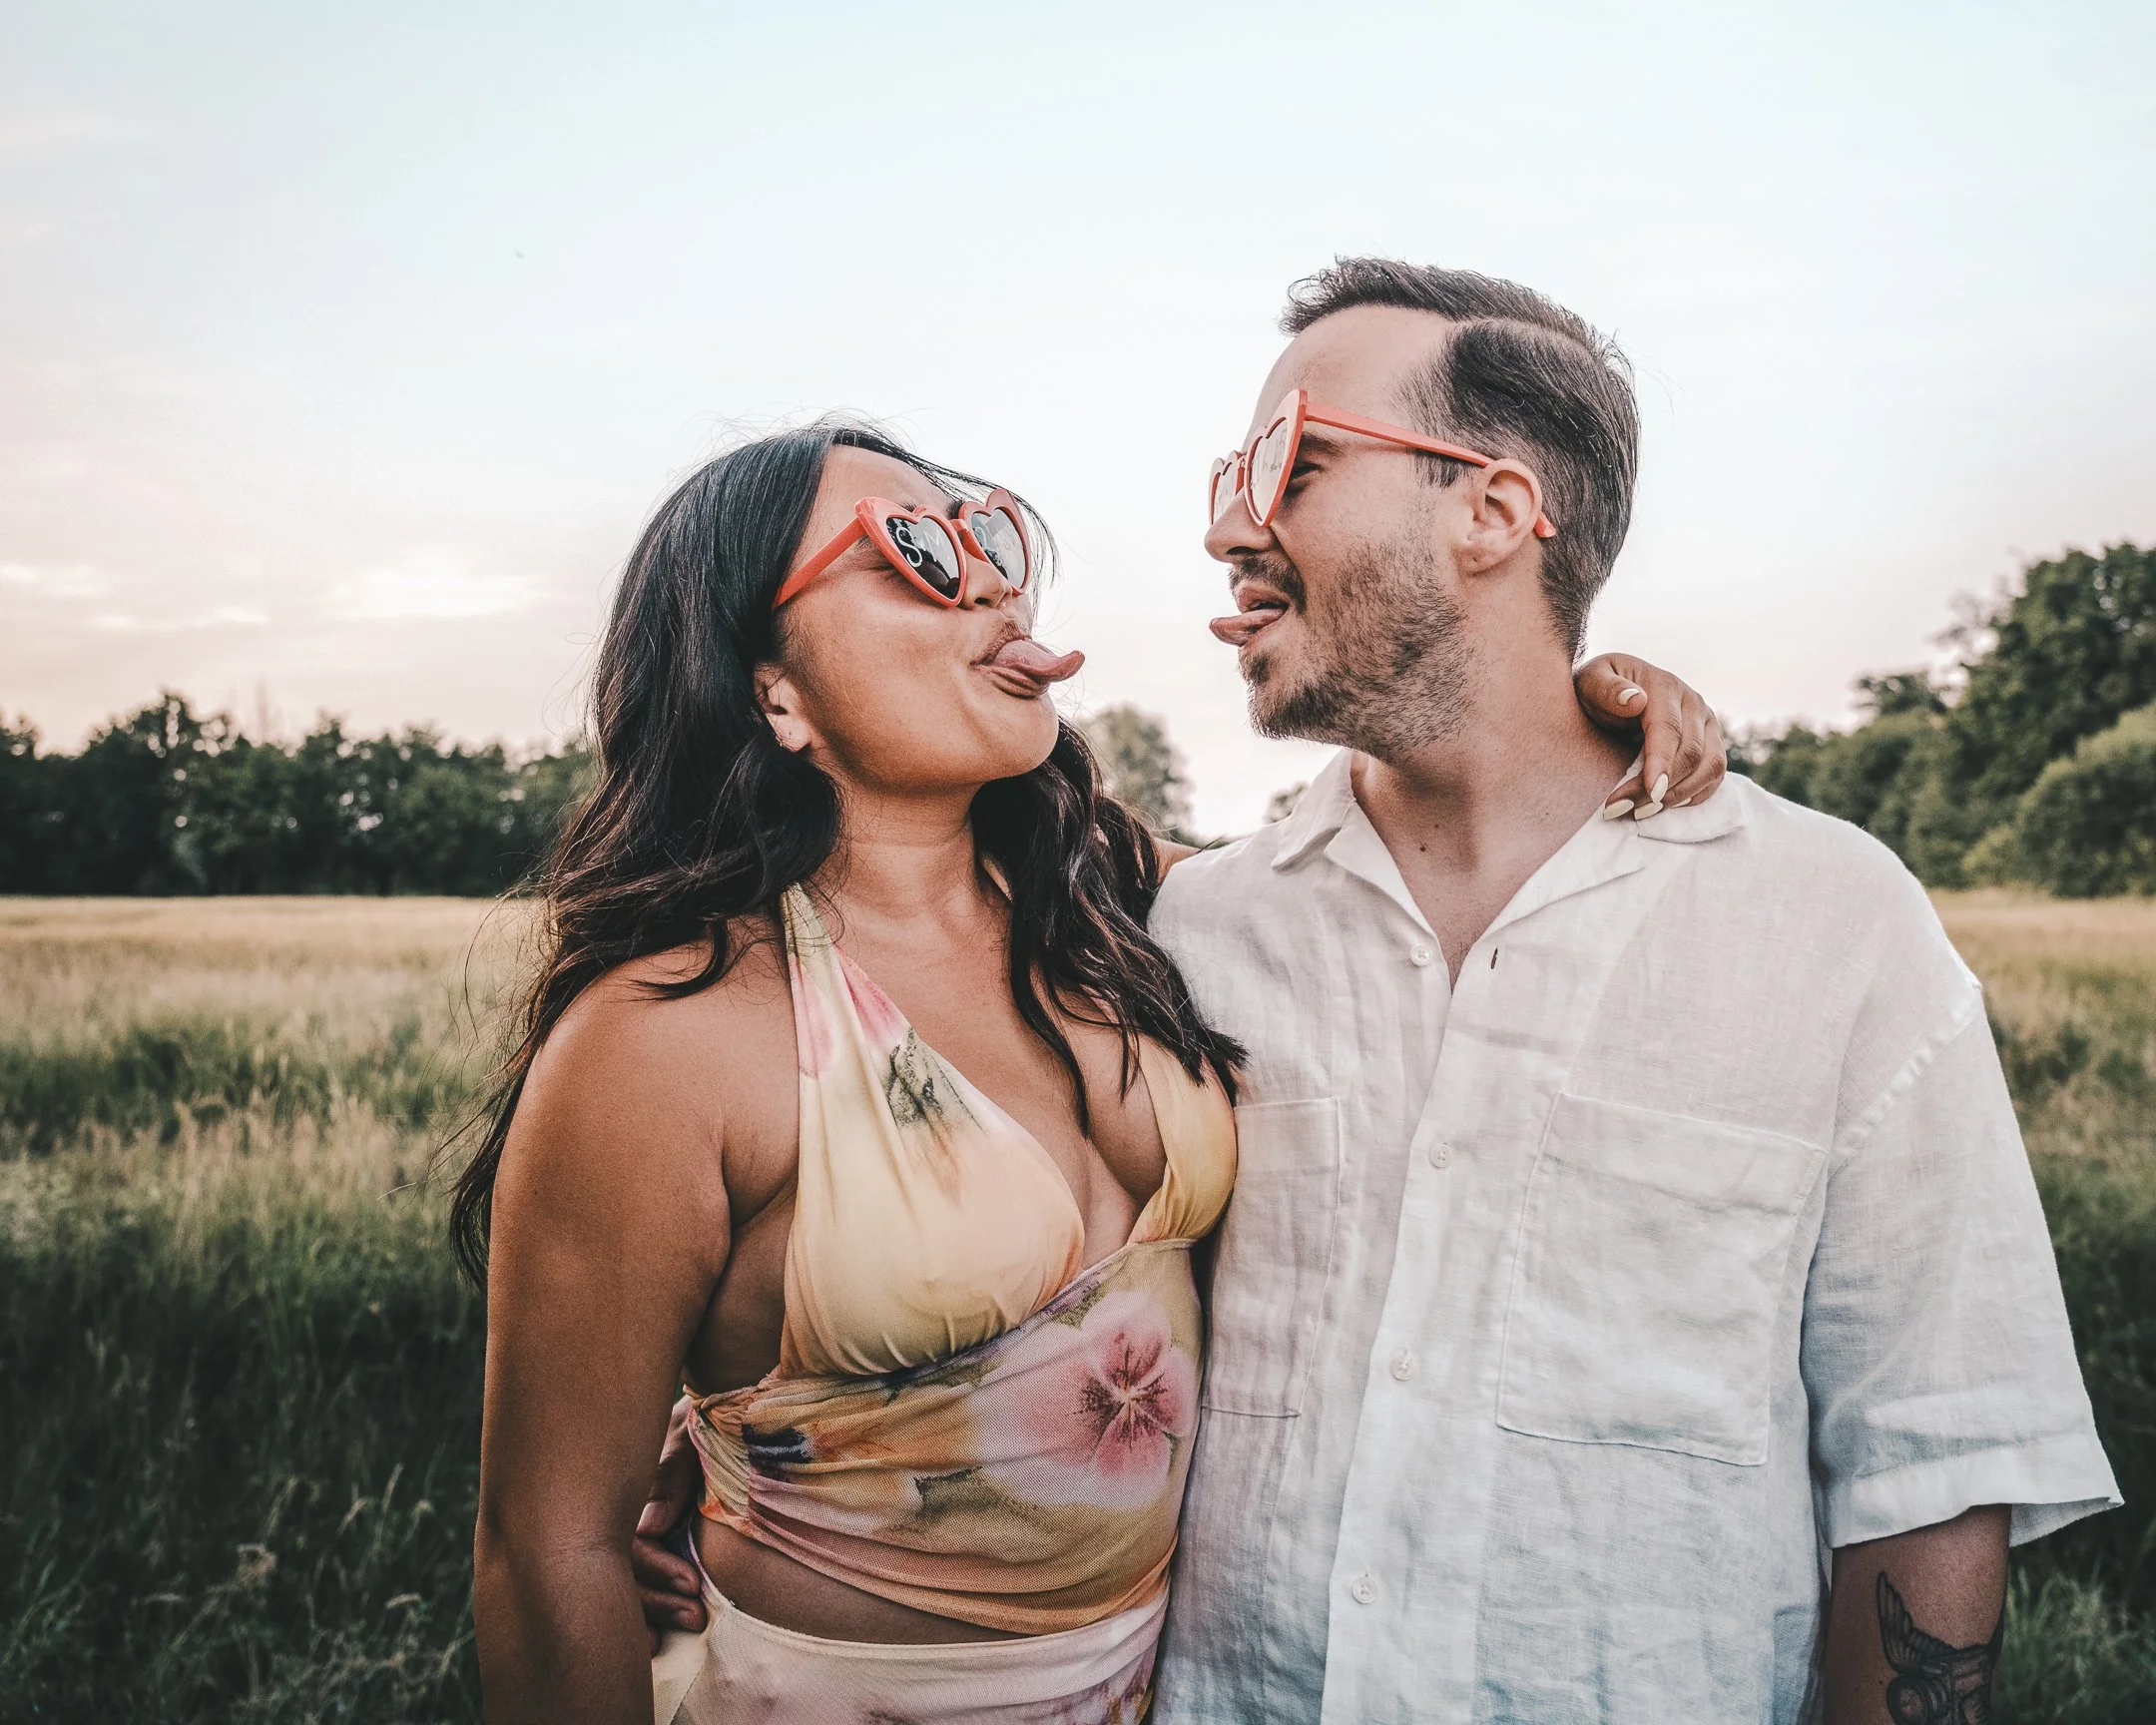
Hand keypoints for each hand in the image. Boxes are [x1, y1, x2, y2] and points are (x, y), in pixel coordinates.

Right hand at [632, 1395, 707, 1651]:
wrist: (724, 1401)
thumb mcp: (690, 1428)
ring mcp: (619, 1526)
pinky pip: (624, 1585)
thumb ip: (672, 1469)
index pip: (622, 1542)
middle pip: (614, 1571)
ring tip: (692, 1622)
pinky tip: (654, 1642)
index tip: (692, 1584)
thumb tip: (649, 1528)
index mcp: (620, 1483)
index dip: (654, 1570)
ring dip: (652, 1611)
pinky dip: (640, 1614)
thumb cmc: (705, 1415)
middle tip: (694, 1616)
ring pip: (617, 1584)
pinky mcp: (641, 1536)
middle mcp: (610, 1510)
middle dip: (654, 1601)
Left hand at [1573, 653, 1727, 819]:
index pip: (1669, 729)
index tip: (1651, 790)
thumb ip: (1606, 688)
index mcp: (1665, 686)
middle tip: (1619, 808)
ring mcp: (1706, 724)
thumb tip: (1635, 700)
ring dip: (1678, 796)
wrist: (1611, 691)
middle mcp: (1693, 703)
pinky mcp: (1711, 743)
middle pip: (1691, 754)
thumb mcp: (1590, 681)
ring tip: (1639, 812)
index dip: (1662, 762)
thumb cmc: (1596, 689)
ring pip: (1710, 767)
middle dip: (1659, 788)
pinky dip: (1692, 795)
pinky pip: (1714, 776)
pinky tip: (1661, 806)